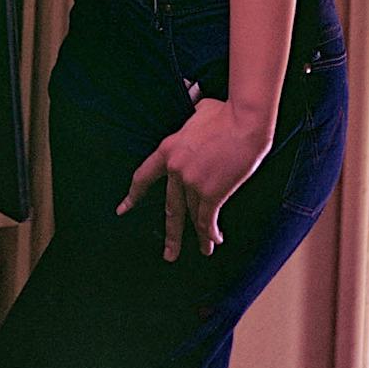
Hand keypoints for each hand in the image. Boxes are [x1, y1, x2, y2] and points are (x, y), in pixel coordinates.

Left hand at [115, 98, 270, 260]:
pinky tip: (215, 240)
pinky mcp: (212, 192)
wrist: (244, 121)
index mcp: (167, 149)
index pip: (143, 176)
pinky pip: (208, 219)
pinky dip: (211, 233)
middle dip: (171, 234)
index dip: (133, 195)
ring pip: (193, 215)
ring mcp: (192, 182)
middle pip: (170, 208)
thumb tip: (197, 120)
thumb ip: (191, 126)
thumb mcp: (198, 113)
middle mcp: (175, 169)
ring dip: (200, 235)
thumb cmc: (226, 113)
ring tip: (205, 249)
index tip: (124, 208)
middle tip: (168, 254)